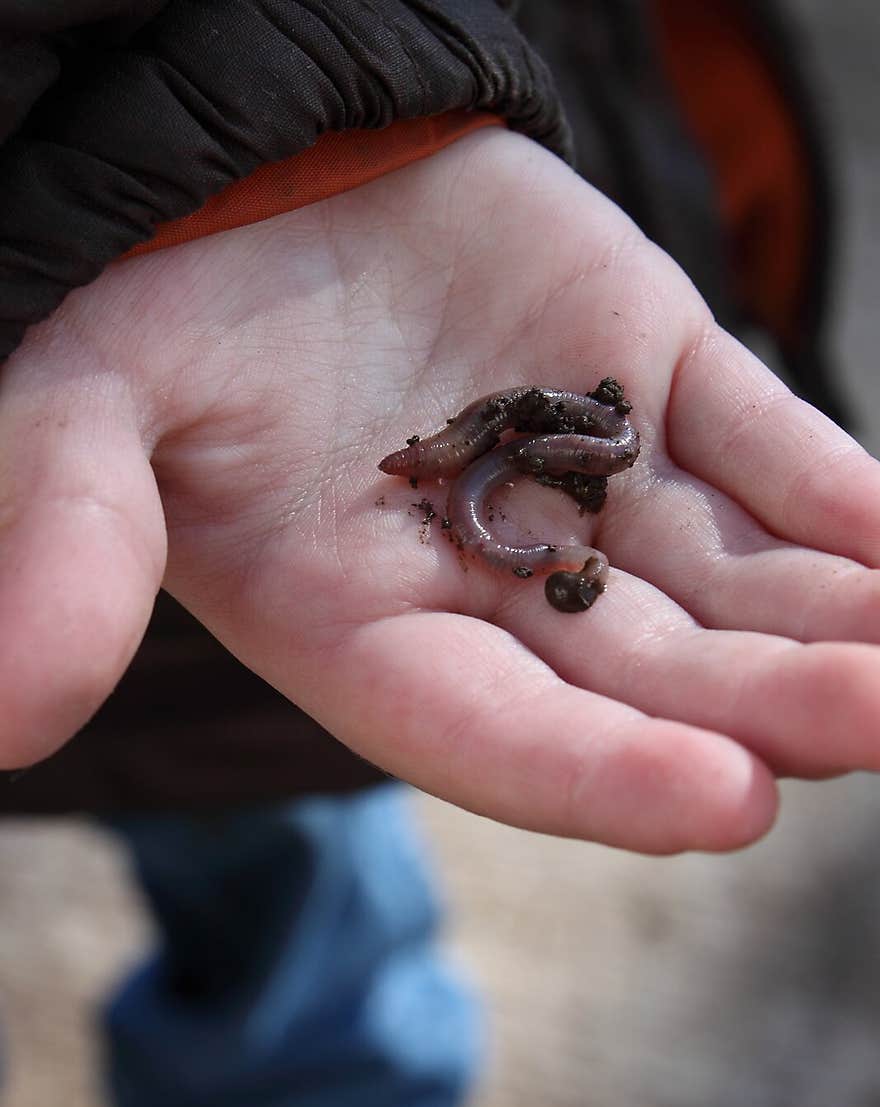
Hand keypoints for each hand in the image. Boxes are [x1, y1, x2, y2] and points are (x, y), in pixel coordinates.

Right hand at [2, 129, 878, 851]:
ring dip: (839, 624)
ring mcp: (587, 483)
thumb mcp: (78, 415)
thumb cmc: (139, 298)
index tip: (729, 802)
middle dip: (770, 707)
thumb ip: (66, 545)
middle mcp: (491, 585)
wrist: (236, 155)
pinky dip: (851, 504)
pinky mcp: (656, 380)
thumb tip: (1, 714)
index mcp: (364, 628)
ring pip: (731, 583)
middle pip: (646, 675)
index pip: (494, 733)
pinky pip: (772, 453)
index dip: (603, 774)